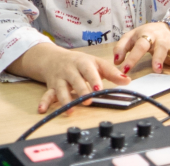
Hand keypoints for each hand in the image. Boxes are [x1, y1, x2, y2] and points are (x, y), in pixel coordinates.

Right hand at [8, 43, 130, 113]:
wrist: (53, 58)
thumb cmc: (79, 62)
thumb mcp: (95, 63)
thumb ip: (111, 72)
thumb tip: (127, 80)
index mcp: (82, 63)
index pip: (89, 70)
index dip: (94, 79)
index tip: (99, 89)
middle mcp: (70, 70)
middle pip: (75, 80)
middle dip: (81, 90)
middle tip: (87, 100)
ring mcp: (60, 79)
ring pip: (61, 89)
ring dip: (65, 99)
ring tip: (70, 110)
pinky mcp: (51, 87)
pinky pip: (47, 94)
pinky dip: (44, 102)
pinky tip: (42, 109)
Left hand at [113, 22, 169, 75]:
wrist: (164, 27)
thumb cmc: (145, 34)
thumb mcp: (131, 36)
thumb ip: (122, 47)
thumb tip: (116, 61)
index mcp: (146, 35)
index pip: (139, 46)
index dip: (132, 57)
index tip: (125, 70)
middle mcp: (159, 40)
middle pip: (159, 48)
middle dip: (159, 58)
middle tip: (157, 69)